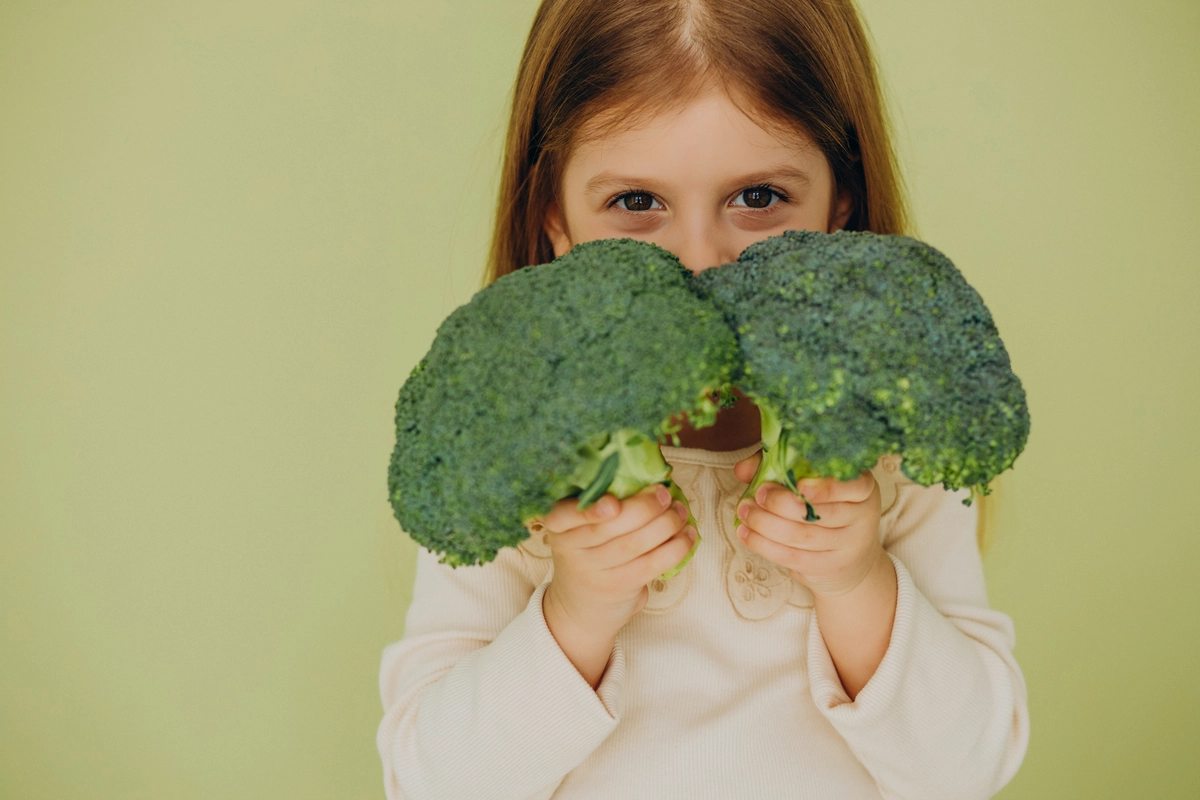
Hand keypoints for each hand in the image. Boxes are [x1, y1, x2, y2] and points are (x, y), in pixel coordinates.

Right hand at [539, 485, 694, 635]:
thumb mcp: (579, 529)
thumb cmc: (588, 553)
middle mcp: (571, 550)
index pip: (562, 516)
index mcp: (559, 527)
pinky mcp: (620, 586)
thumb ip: (599, 504)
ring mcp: (595, 572)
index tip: (613, 503)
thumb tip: (647, 475)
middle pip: (609, 528)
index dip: (588, 511)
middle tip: (665, 494)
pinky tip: (688, 534)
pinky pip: (652, 564)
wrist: (581, 607)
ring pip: (634, 545)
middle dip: (643, 508)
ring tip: (680, 510)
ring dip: (665, 524)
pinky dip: (675, 547)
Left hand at [733, 452, 881, 596]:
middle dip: (782, 504)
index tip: (800, 485)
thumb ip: (779, 467)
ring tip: (744, 512)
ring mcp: (848, 546)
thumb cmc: (823, 506)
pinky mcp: (829, 567)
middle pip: (820, 513)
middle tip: (757, 494)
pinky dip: (765, 545)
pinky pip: (793, 557)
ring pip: (802, 537)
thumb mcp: (811, 480)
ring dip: (766, 524)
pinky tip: (746, 534)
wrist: (850, 558)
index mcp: (863, 488)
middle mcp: (862, 517)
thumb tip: (743, 469)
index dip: (827, 488)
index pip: (853, 486)